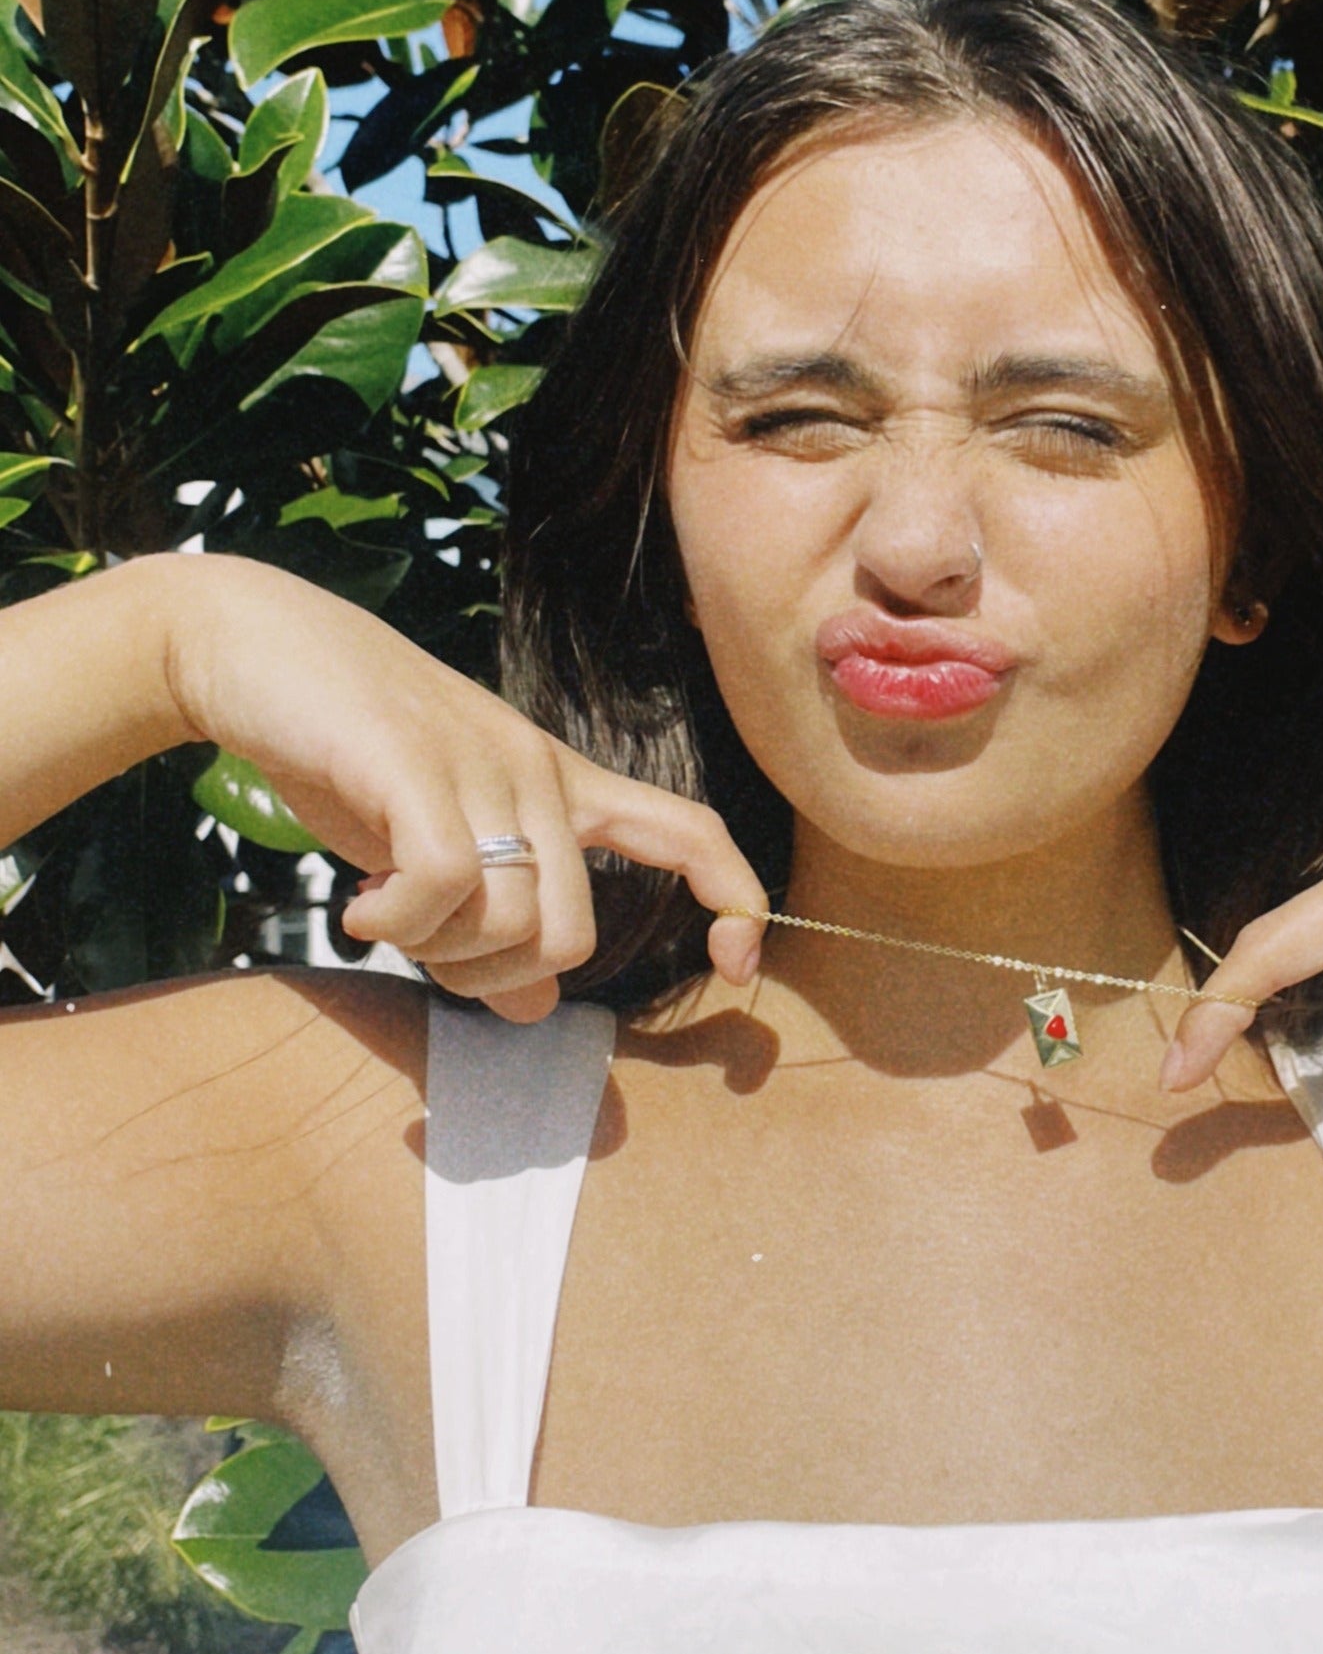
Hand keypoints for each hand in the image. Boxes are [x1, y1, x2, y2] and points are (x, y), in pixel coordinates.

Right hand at [163, 552, 765, 1022]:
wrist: (250, 646)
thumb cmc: (347, 757)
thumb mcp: (432, 849)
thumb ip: (490, 923)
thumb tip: (537, 1007)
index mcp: (561, 786)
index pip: (692, 833)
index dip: (736, 898)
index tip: (741, 963)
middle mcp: (538, 772)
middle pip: (572, 932)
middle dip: (493, 978)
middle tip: (424, 955)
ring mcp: (482, 763)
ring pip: (513, 919)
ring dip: (435, 952)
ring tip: (378, 915)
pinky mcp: (415, 762)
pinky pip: (447, 884)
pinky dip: (398, 923)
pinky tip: (357, 909)